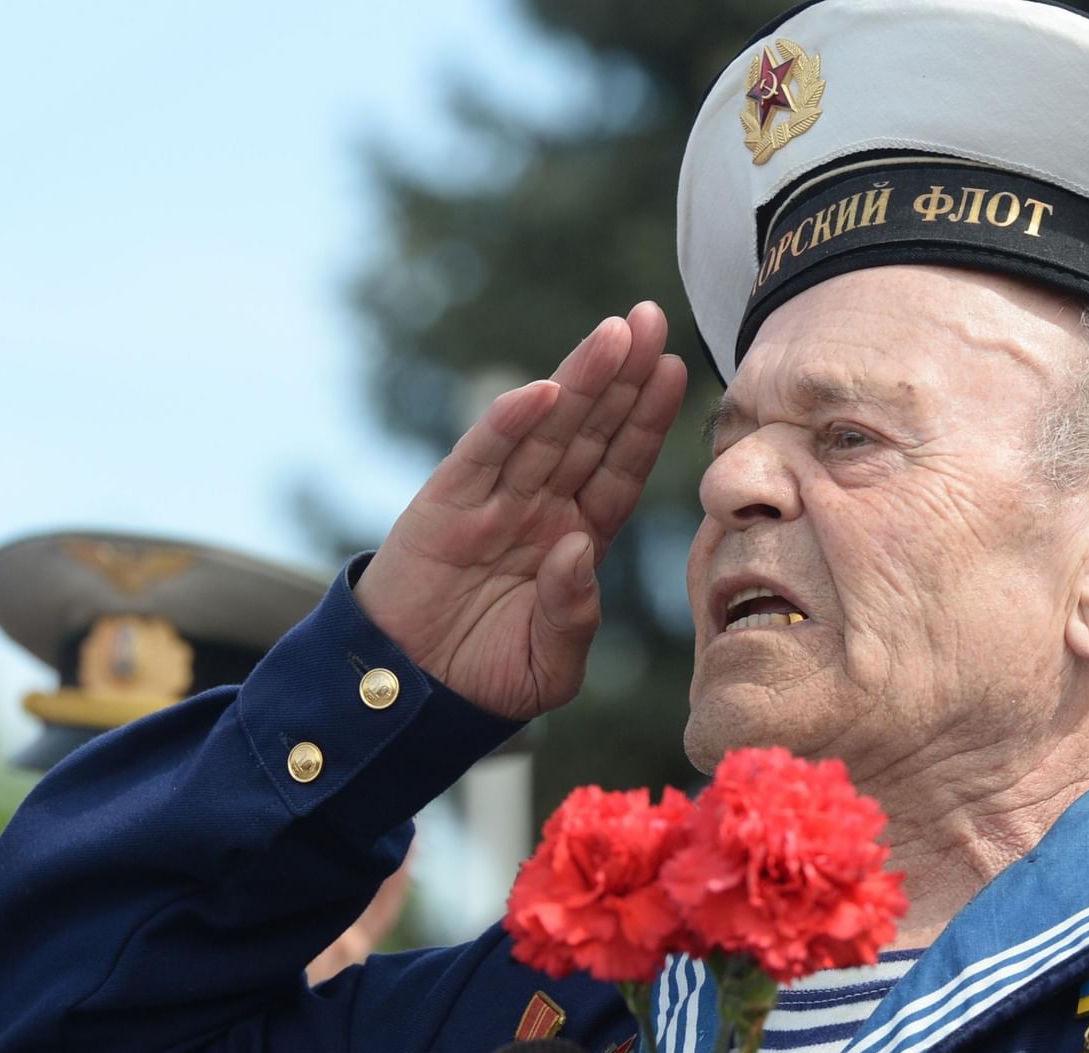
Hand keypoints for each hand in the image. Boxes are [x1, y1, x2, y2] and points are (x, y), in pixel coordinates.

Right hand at [356, 302, 686, 720]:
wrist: (412, 697)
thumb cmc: (487, 681)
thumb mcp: (550, 665)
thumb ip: (575, 614)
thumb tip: (581, 548)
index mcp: (577, 540)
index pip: (621, 470)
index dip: (647, 422)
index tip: (676, 372)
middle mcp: (540, 509)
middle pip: (591, 432)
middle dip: (622, 377)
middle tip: (653, 318)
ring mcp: (493, 502)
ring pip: (546, 430)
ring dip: (580, 379)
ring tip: (616, 332)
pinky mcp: (445, 506)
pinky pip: (483, 456)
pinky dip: (510, 422)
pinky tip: (545, 390)